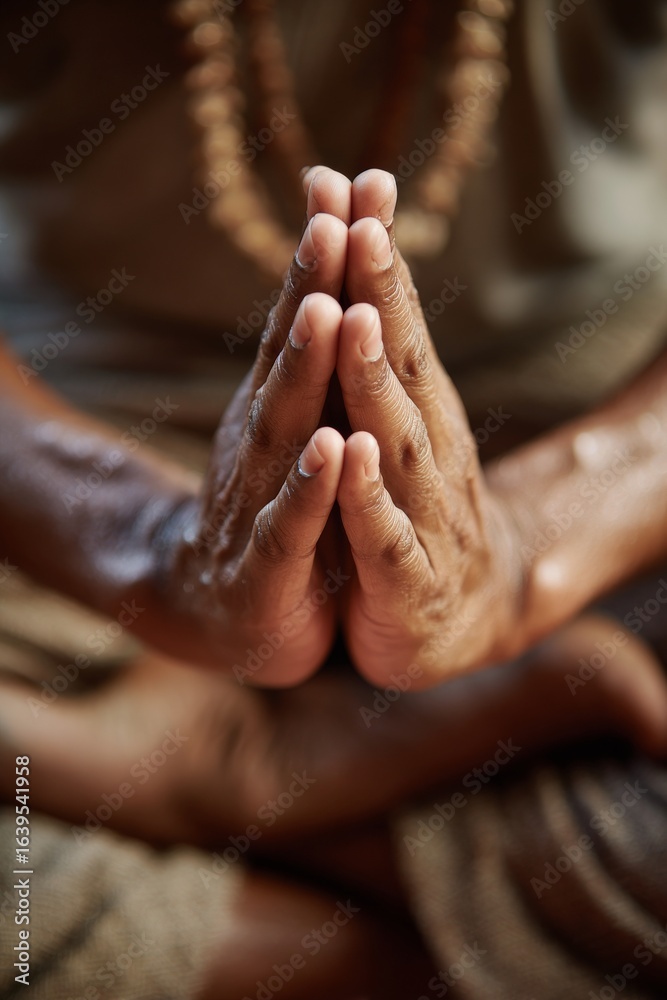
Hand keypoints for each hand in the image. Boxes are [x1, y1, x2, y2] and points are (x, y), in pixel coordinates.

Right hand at [155, 172, 355, 685]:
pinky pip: (293, 526)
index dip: (324, 257)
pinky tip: (334, 450)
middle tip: (333, 217)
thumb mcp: (296, 433)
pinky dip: (314, 488)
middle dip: (313, 285)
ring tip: (326, 307)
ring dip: (305, 368)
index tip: (351, 184)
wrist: (221, 609)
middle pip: (291, 357)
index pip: (303, 324)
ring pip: (287, 429)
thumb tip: (332, 283)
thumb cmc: (275, 509)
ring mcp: (262, 501)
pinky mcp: (268, 568)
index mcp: (281, 410)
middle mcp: (265, 441)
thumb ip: (312, 369)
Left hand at [334, 169, 522, 686]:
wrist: (460, 618)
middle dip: (381, 296)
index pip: (396, 328)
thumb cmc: (413, 514)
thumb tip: (360, 280)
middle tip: (364, 224)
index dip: (376, 262)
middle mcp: (428, 453)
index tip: (355, 186)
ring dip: (376, 380)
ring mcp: (421, 515)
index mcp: (417, 416)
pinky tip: (349, 456)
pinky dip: (365, 496)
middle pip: (403, 367)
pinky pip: (383, 535)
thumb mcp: (395, 435)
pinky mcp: (405, 579)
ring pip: (397, 441)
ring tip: (358, 320)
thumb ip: (377, 369)